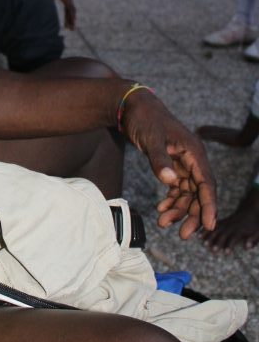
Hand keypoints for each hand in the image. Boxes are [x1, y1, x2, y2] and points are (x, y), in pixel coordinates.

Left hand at [120, 90, 216, 238]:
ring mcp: (183, 162)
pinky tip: (161, 209)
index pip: (206, 184)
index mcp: (194, 152)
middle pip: (199, 192)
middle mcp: (192, 159)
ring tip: (163, 223)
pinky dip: (170, 200)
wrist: (132, 106)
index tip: (209, 225)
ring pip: (187, 193)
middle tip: (183, 235)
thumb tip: (170, 181)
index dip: (209, 206)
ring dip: (178, 209)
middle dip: (192, 214)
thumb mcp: (150, 138)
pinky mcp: (172, 164)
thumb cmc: (144, 119)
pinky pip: (176, 187)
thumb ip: (159, 160)